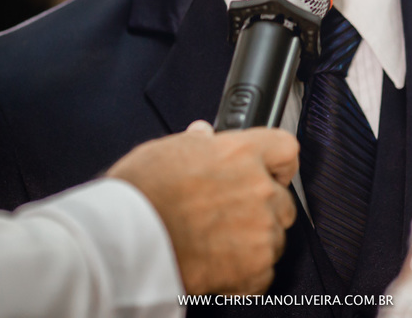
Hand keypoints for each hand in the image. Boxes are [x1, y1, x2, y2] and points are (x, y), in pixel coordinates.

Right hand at [107, 121, 298, 294]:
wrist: (126, 238)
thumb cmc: (140, 193)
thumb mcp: (166, 150)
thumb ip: (197, 143)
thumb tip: (203, 135)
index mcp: (241, 153)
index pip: (286, 149)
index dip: (277, 163)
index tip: (269, 172)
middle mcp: (259, 188)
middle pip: (283, 199)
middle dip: (262, 209)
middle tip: (230, 217)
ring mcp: (260, 229)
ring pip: (275, 237)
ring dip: (254, 242)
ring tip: (216, 245)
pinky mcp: (255, 267)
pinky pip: (264, 273)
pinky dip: (245, 275)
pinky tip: (218, 267)